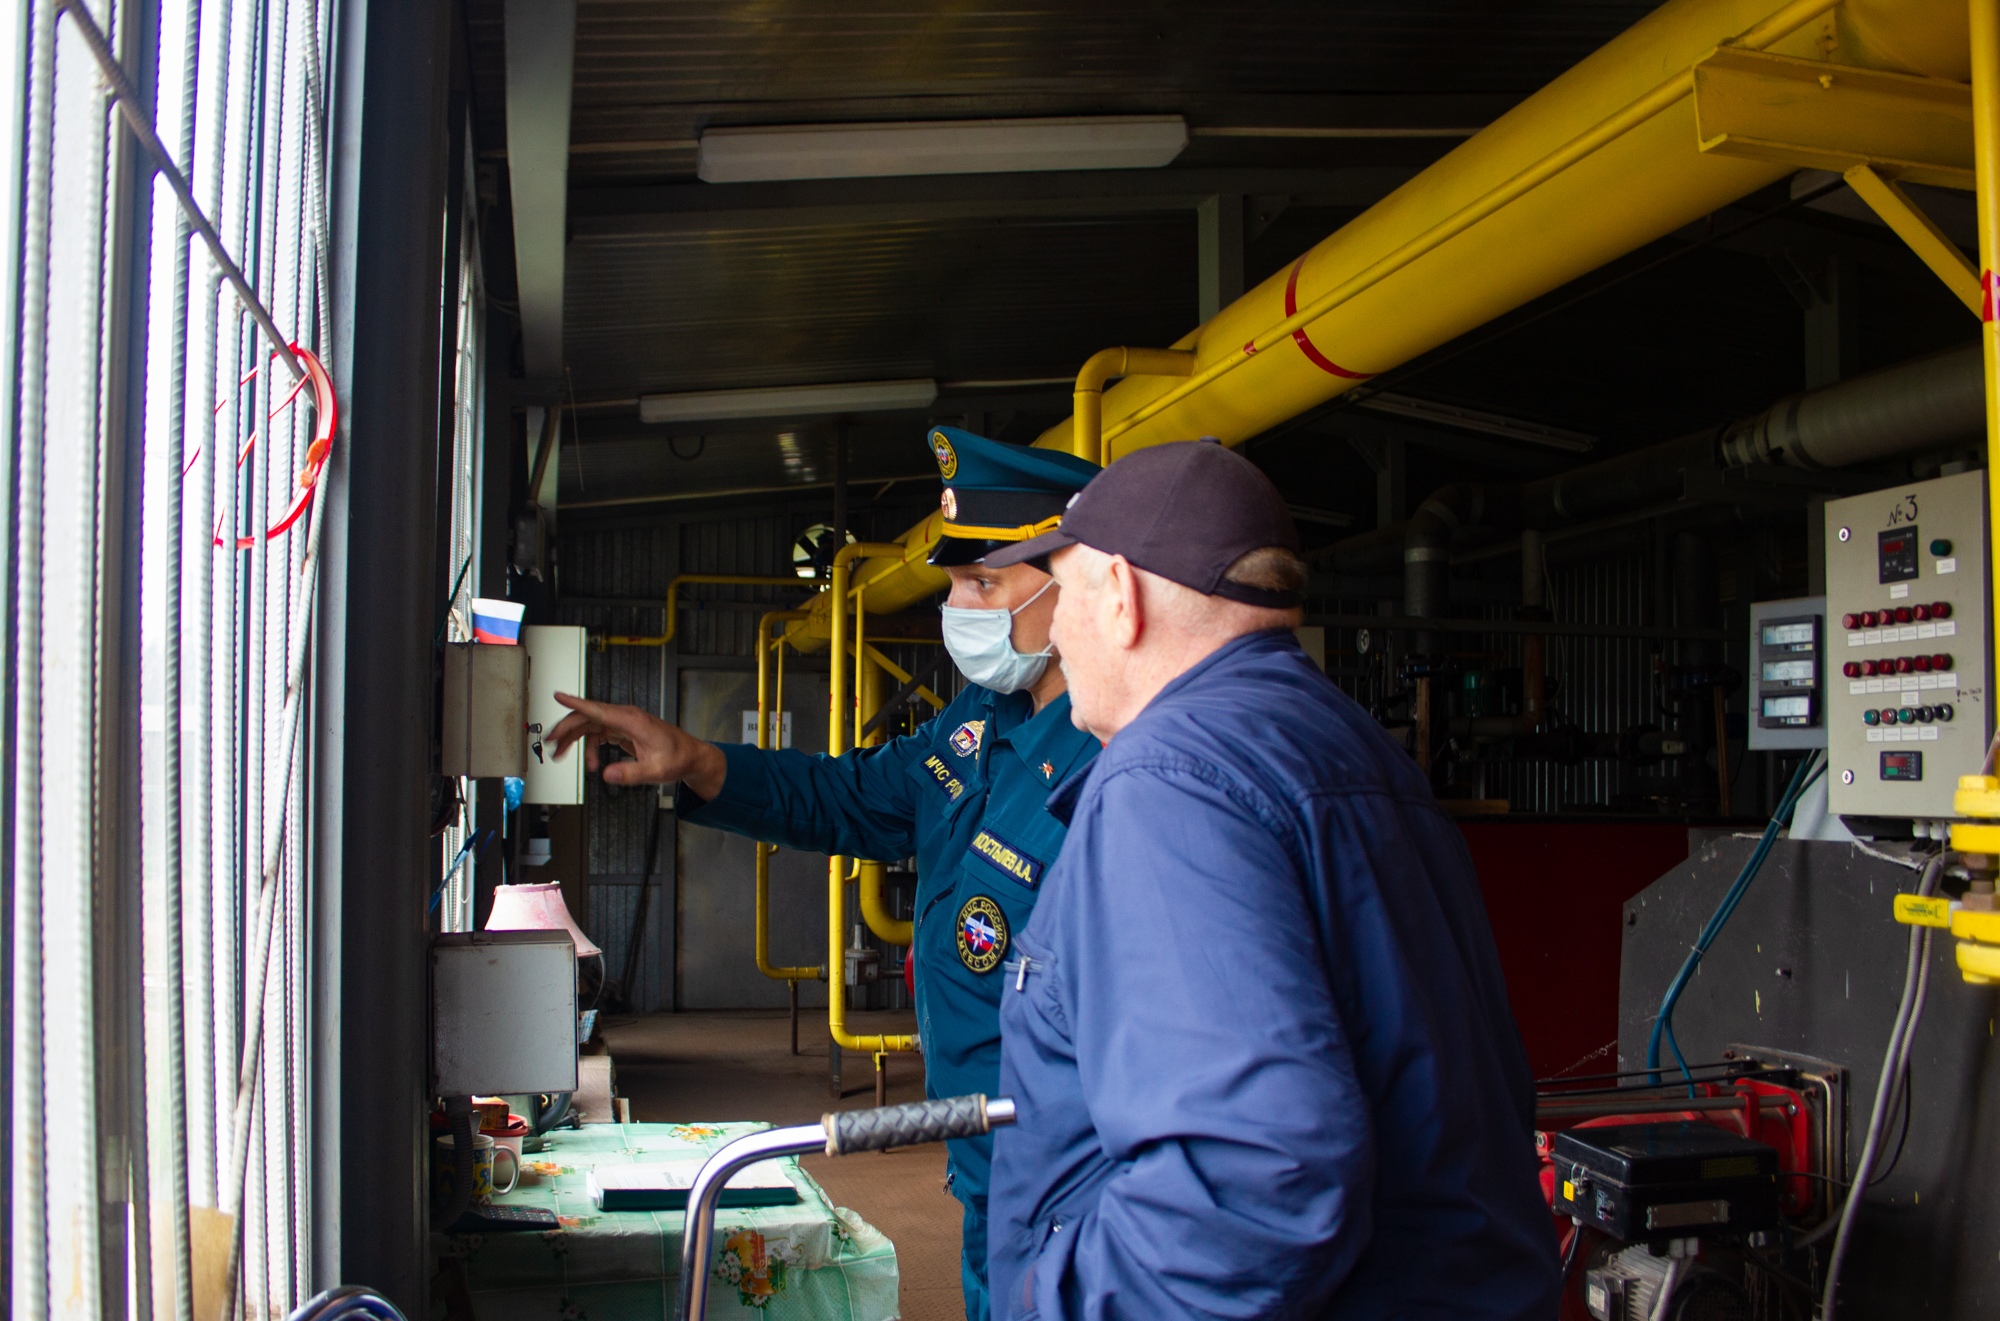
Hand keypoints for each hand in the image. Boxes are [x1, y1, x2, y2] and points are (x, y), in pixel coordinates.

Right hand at [547, 694, 727, 797]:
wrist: (690, 756)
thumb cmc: (678, 758)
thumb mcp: (656, 771)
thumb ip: (631, 773)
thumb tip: (607, 774)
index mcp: (632, 720)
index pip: (598, 709)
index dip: (575, 702)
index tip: (557, 695)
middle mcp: (625, 717)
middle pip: (587, 717)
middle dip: (565, 729)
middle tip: (549, 743)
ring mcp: (623, 722)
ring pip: (589, 725)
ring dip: (573, 739)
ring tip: (559, 755)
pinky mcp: (623, 730)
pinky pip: (598, 734)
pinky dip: (589, 747)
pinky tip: (590, 763)